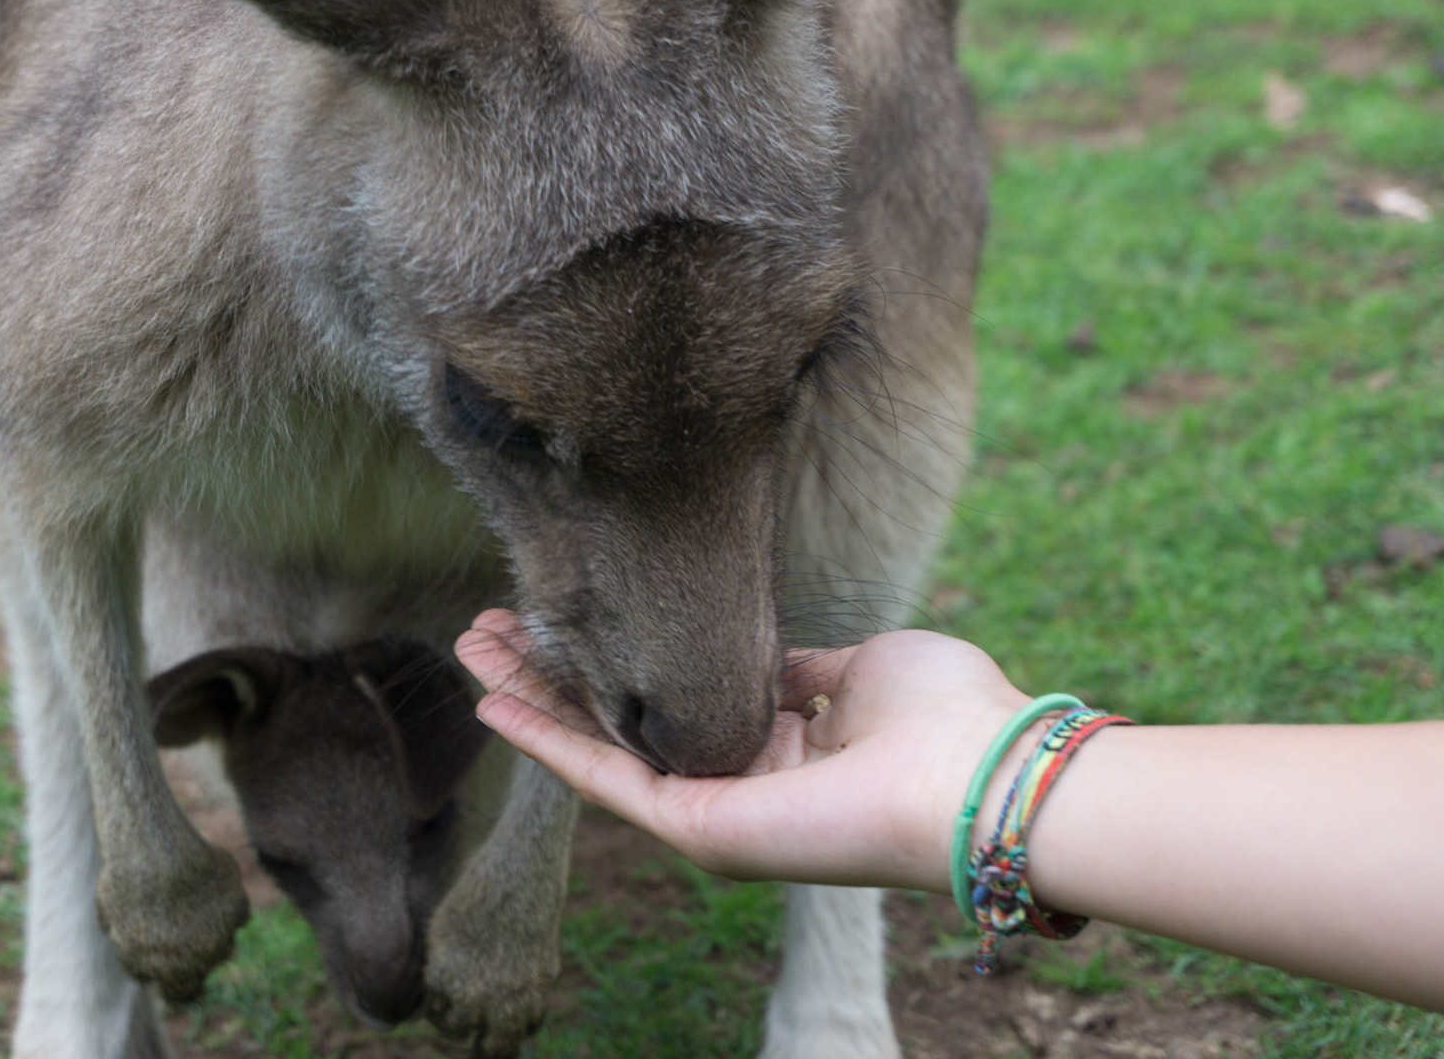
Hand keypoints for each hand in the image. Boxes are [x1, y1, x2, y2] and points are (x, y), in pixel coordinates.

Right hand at [456, 611, 1033, 893]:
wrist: (977, 774)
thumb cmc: (946, 718)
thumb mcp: (863, 668)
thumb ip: (802, 668)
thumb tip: (763, 656)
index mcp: (782, 747)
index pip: (674, 701)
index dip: (619, 658)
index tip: (574, 615)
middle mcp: (738, 785)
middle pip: (619, 722)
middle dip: (550, 675)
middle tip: (486, 628)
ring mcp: (713, 812)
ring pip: (597, 747)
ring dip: (528, 700)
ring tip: (466, 650)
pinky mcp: (699, 827)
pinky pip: (606, 779)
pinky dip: (545, 741)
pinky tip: (492, 703)